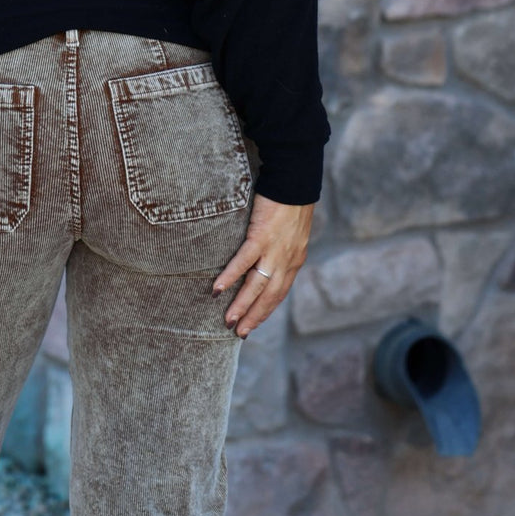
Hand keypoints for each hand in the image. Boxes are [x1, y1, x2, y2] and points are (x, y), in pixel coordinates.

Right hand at [212, 193, 314, 337]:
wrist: (295, 182)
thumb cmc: (291, 202)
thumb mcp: (293, 231)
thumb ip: (282, 247)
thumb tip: (269, 256)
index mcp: (294, 260)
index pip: (279, 293)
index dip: (266, 310)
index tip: (253, 324)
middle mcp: (287, 261)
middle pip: (269, 296)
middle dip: (254, 316)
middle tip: (239, 333)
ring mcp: (274, 250)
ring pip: (257, 285)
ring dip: (242, 305)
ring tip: (229, 320)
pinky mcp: (261, 236)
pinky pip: (244, 262)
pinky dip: (231, 277)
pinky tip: (219, 289)